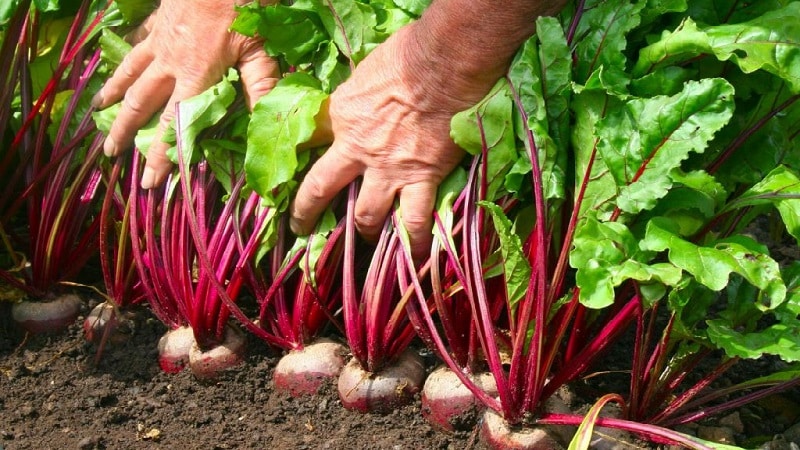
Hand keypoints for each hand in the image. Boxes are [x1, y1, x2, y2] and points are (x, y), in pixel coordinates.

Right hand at [92, 0, 279, 188]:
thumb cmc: (245, 5)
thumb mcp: (260, 49)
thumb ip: (261, 87)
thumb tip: (265, 127)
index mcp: (194, 75)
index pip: (174, 126)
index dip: (161, 156)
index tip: (149, 182)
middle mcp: (170, 62)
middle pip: (141, 104)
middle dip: (126, 133)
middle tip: (110, 155)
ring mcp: (160, 39)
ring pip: (130, 73)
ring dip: (114, 97)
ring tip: (100, 115)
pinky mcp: (160, 19)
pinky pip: (137, 43)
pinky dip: (125, 57)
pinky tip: (119, 62)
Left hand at [289, 23, 497, 259]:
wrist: (443, 64)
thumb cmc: (407, 57)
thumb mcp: (363, 75)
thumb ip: (354, 100)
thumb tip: (354, 108)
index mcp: (340, 118)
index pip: (310, 144)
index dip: (299, 160)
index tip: (292, 176)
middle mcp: (356, 150)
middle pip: (320, 189)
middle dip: (307, 214)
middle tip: (302, 229)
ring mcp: (388, 169)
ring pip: (366, 215)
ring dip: (364, 231)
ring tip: (366, 241)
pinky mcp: (421, 179)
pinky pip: (416, 221)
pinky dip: (415, 242)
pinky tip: (415, 260)